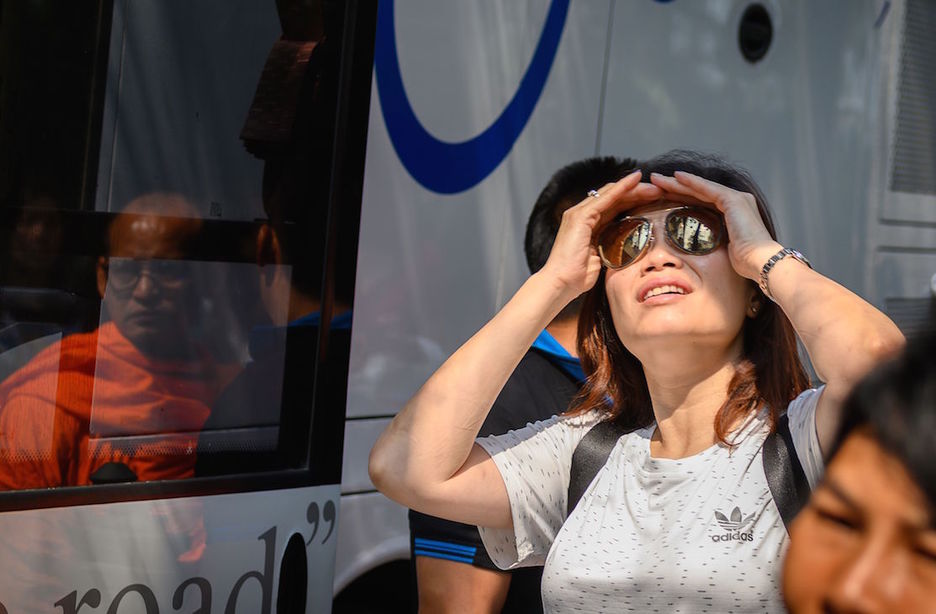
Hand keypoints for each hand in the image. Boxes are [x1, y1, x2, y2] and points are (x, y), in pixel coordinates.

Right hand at [540, 170, 662, 298]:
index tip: (655, 200)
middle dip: (638, 192)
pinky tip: (636, 181)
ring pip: (611, 194)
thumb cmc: (578, 277)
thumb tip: (630, 248)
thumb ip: (612, 247)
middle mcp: (582, 215)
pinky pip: (605, 198)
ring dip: (634, 189)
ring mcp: (579, 214)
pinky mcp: (580, 216)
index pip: (614, 206)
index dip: (634, 200)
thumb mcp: (601, 258)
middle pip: (614, 197)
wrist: (561, 283)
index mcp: (588, 225)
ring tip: (655, 187)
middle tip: (660, 191)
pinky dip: (621, 188)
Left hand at [649, 171, 780, 280]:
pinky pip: (707, 189)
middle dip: (675, 187)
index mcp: (734, 213)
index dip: (681, 197)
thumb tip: (699, 250)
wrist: (761, 262)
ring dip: (677, 182)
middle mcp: (737, 202)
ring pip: (700, 188)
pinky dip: (692, 182)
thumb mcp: (724, 249)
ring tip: (658, 178)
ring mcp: (736, 199)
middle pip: (699, 192)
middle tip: (656, 182)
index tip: (663, 195)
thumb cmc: (746, 262)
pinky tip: (676, 178)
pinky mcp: (733, 201)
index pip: (701, 202)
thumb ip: (714, 241)